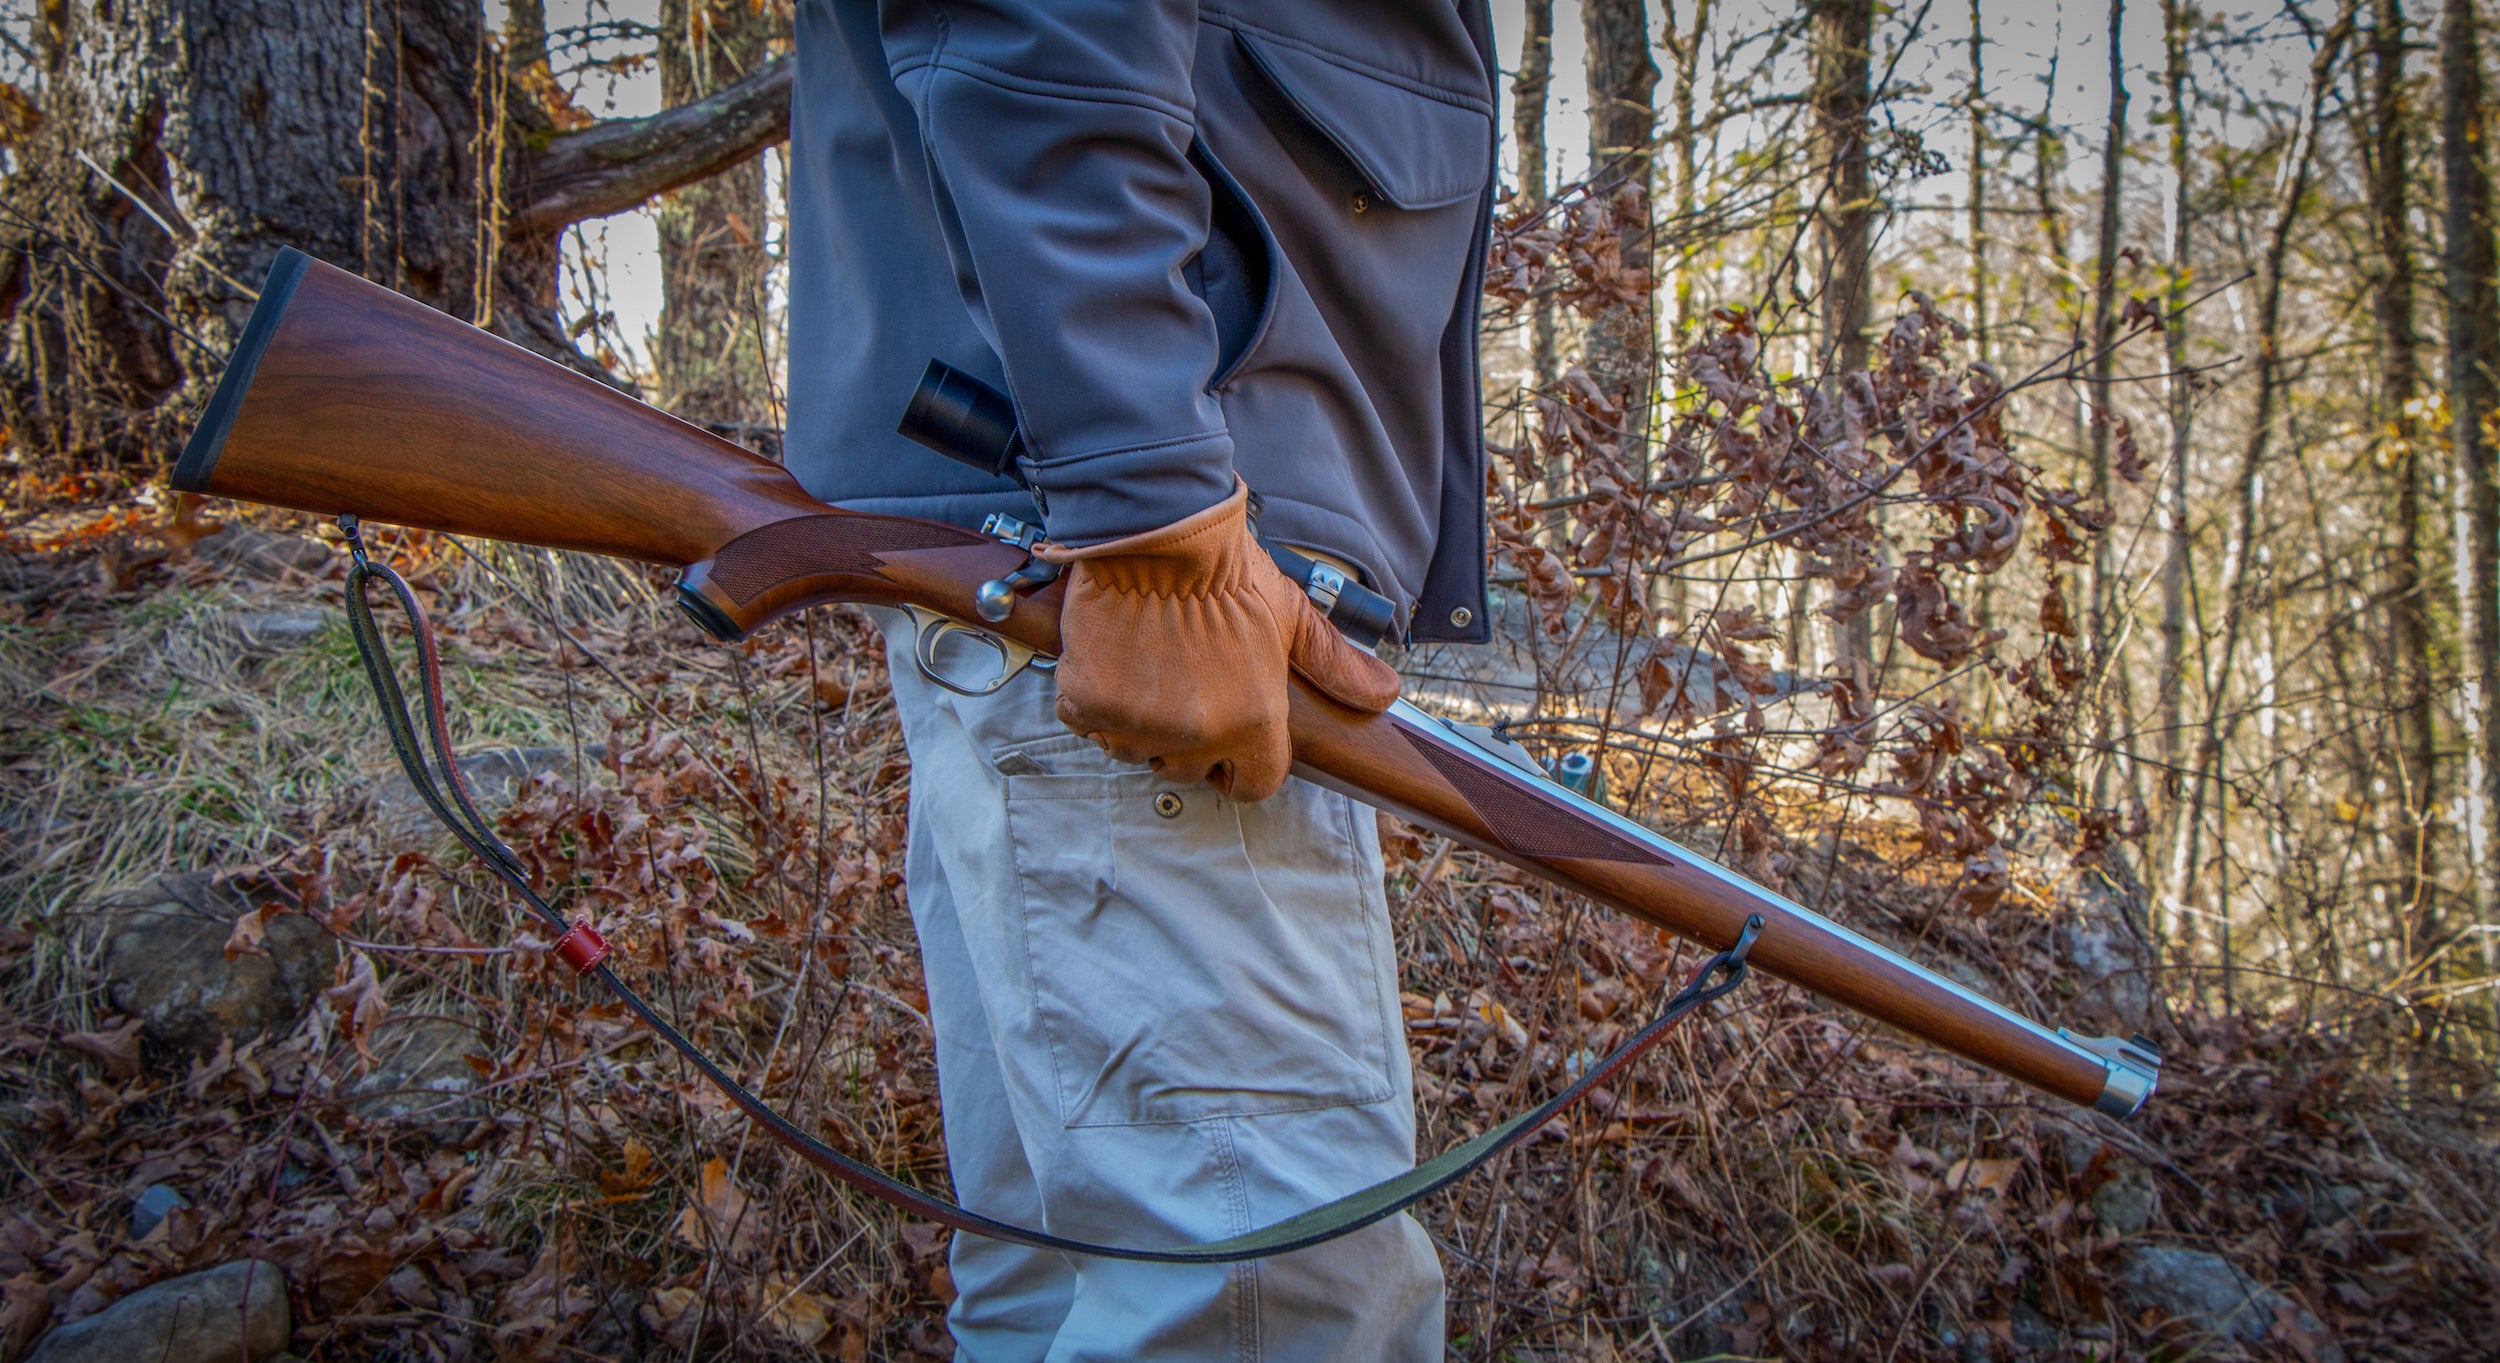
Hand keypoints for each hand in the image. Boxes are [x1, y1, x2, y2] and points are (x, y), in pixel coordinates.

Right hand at [1038, 481, 1400, 799]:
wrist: (1154, 528)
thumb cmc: (1224, 569)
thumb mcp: (1289, 613)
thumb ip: (1332, 662)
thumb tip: (1385, 694)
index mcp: (1253, 722)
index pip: (1253, 786)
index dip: (1241, 766)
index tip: (1226, 740)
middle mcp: (1196, 735)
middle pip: (1189, 771)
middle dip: (1187, 740)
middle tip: (1182, 686)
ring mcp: (1139, 724)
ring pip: (1134, 751)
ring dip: (1138, 723)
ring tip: (1147, 669)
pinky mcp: (1089, 704)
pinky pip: (1088, 725)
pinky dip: (1094, 701)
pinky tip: (1113, 660)